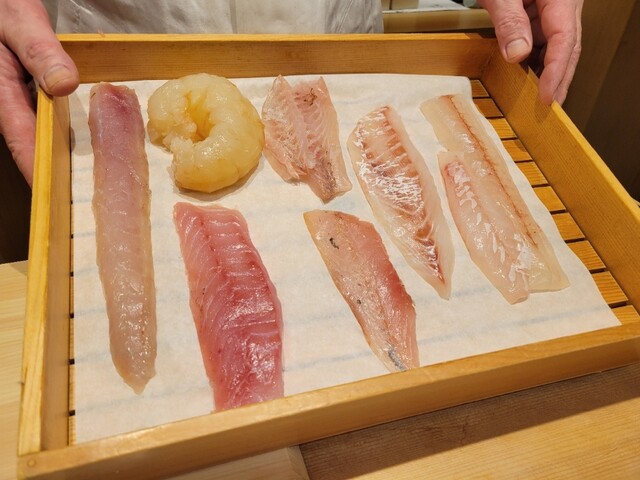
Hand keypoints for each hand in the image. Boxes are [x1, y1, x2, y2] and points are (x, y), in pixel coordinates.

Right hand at [0, 0, 78, 185]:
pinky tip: (89, 140)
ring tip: (93, 178)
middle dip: (58, 171)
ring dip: (64, 155)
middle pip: (34, 146)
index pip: (23, 141)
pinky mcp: (28, 95)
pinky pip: (47, 120)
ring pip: (42, 135)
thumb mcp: (18, 20)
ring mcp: (18, 101)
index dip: (41, 171)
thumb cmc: (0, 7)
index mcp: (2, 93)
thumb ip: (39, 50)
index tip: (59, 196)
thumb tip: (64, 84)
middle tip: (86, 196)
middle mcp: (9, 103)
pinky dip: (66, 132)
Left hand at [479, 0, 582, 104]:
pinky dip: (534, 63)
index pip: (565, 41)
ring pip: (554, 49)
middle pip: (567, 49)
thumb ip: (509, 20)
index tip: (546, 97)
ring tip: (534, 100)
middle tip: (546, 110)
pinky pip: (541, 43)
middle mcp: (563, 6)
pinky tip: (525, 79)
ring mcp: (553, 12)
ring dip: (545, 74)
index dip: (556, 73)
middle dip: (557, 81)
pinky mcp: (540, 17)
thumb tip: (517, 53)